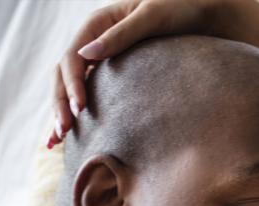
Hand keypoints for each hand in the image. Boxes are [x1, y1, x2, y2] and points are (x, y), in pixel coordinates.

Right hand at [49, 0, 227, 147]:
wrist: (202, 13)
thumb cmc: (179, 9)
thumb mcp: (152, 18)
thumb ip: (121, 35)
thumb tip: (86, 55)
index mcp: (97, 23)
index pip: (73, 58)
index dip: (72, 84)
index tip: (80, 109)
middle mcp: (94, 39)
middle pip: (65, 73)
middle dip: (61, 103)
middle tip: (63, 132)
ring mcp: (102, 55)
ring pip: (71, 84)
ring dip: (62, 110)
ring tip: (56, 140)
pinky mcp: (113, 70)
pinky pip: (89, 89)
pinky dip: (77, 109)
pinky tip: (73, 133)